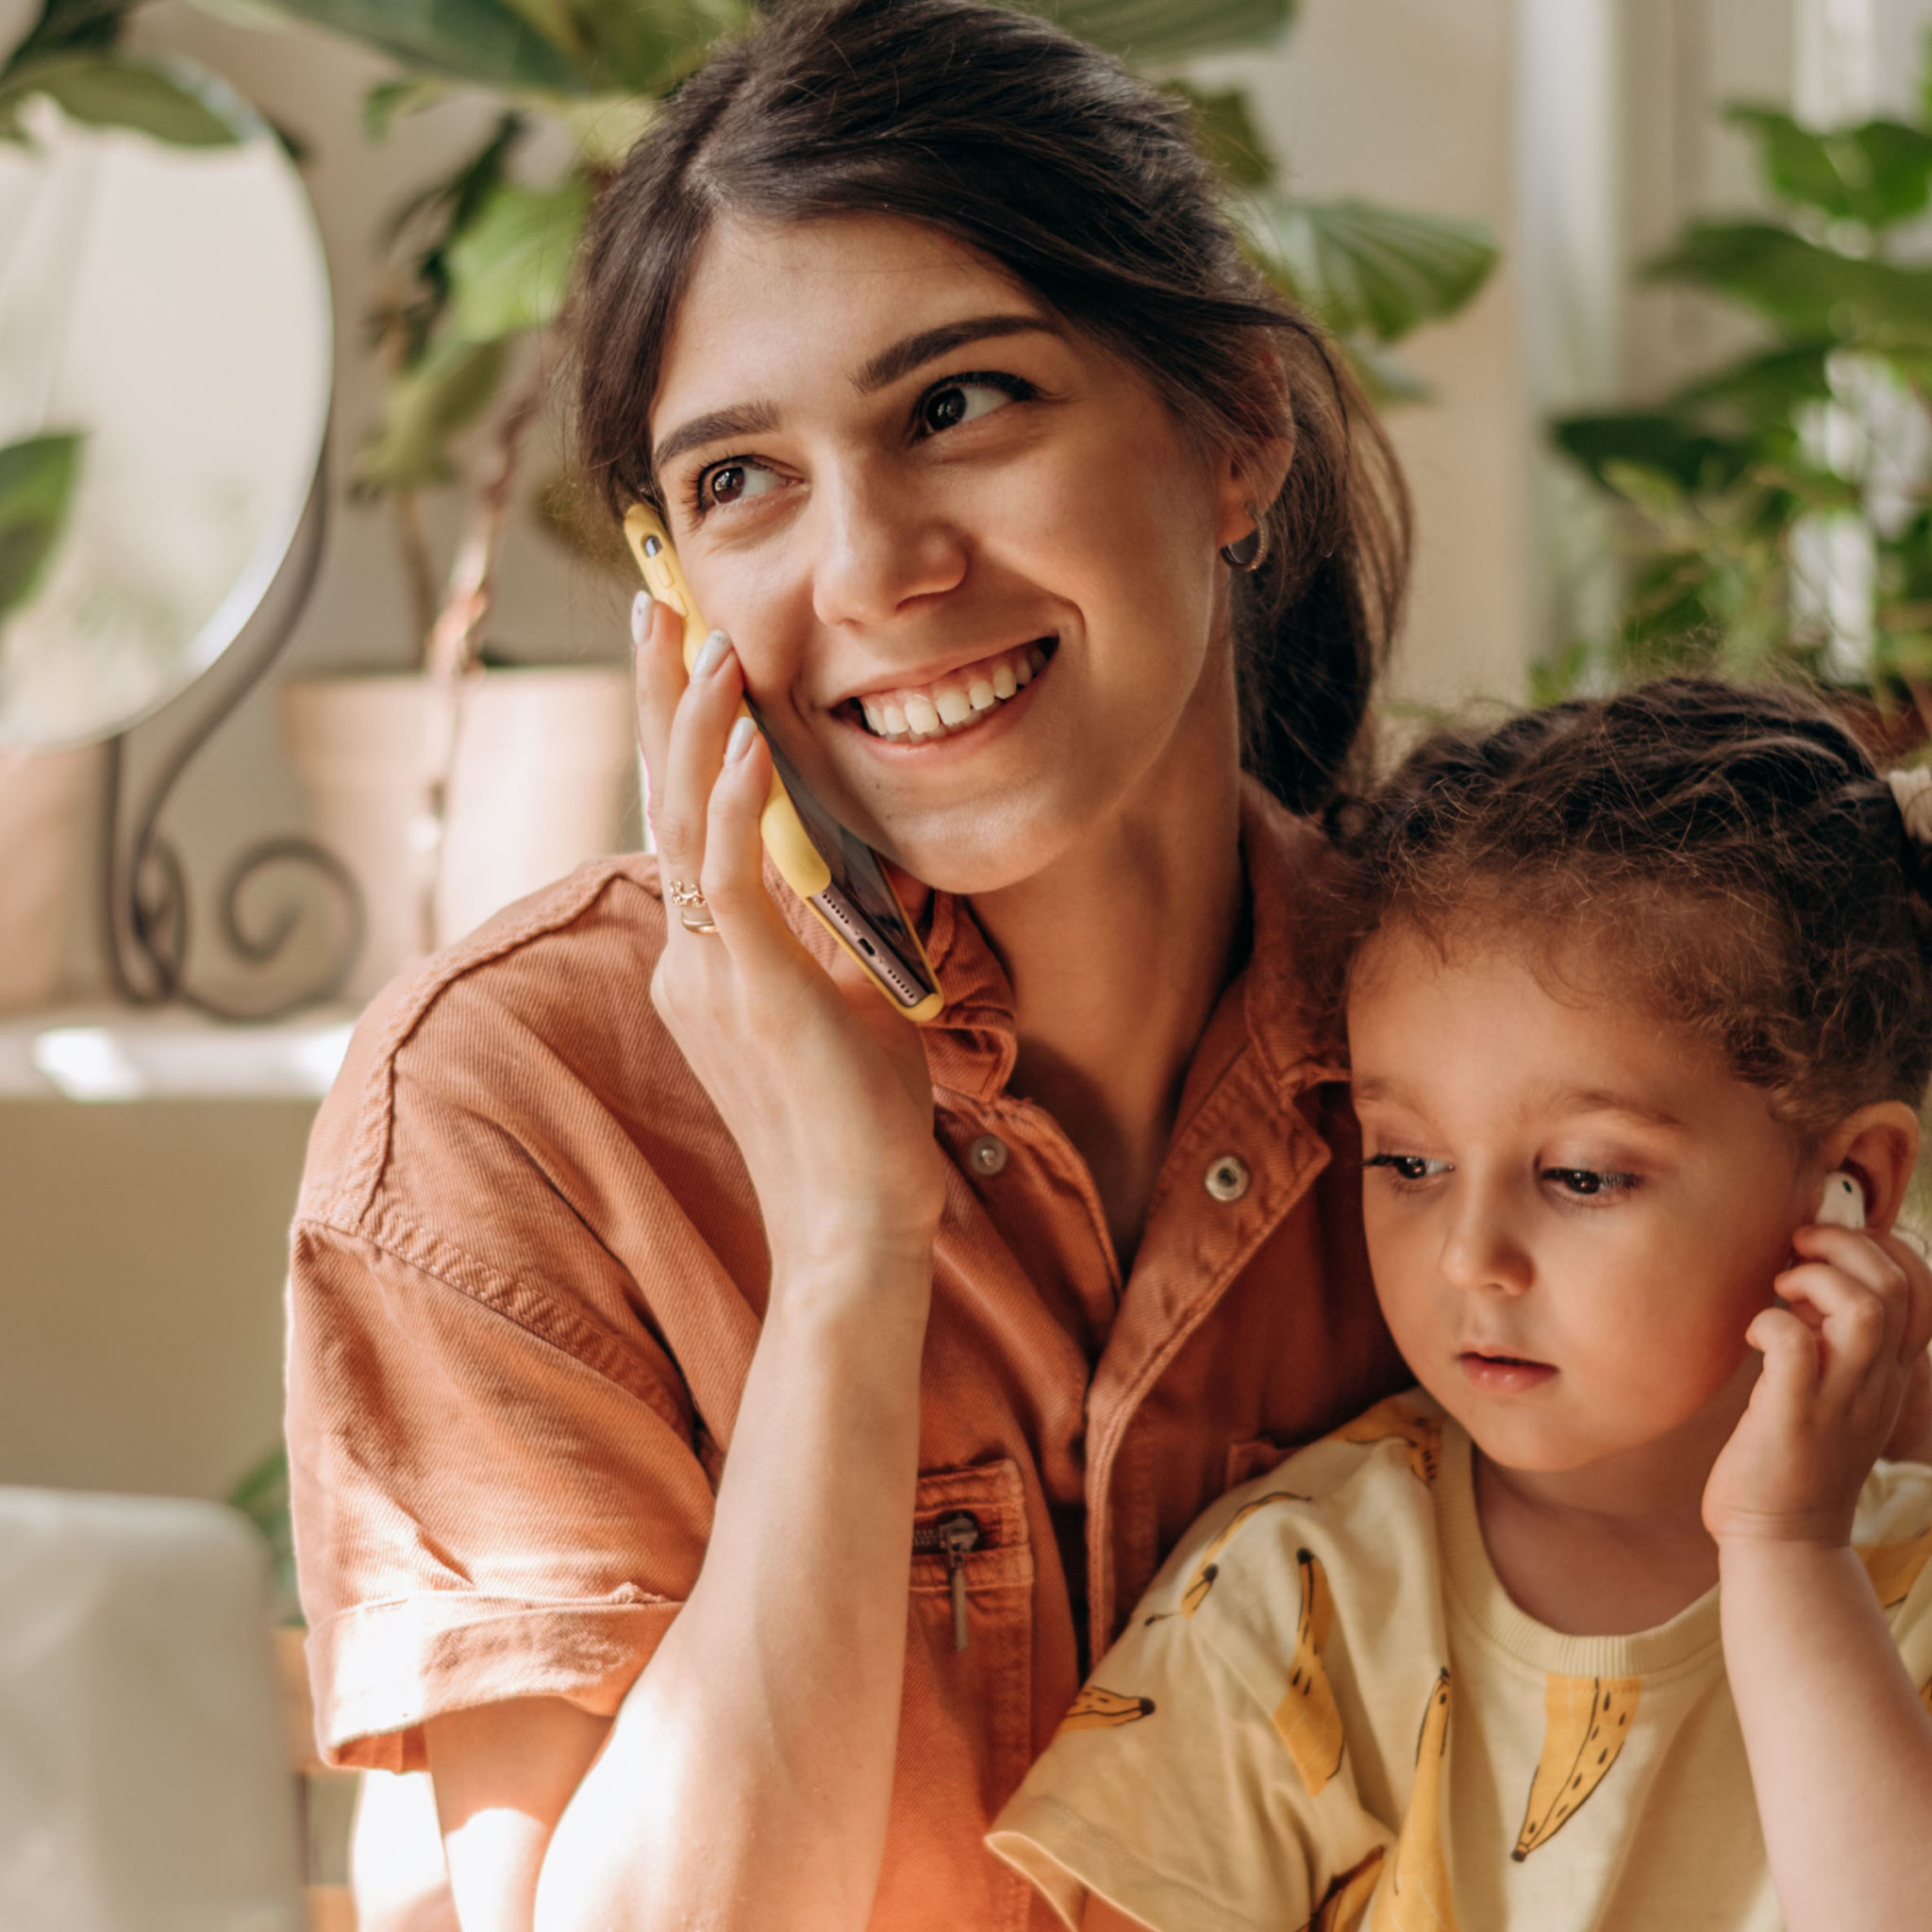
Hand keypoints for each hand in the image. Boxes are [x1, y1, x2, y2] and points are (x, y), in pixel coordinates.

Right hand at [633, 593, 945, 1286]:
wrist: (853, 1225)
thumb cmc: (856, 1123)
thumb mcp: (842, 1004)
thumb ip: (826, 935)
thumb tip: (849, 871)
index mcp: (709, 957)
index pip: (685, 821)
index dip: (680, 733)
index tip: (690, 652)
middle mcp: (691, 957)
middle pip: (659, 799)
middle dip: (657, 697)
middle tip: (655, 602)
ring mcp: (710, 975)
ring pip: (681, 823)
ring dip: (691, 724)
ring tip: (706, 638)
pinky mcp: (750, 994)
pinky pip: (729, 879)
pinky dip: (737, 803)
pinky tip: (749, 739)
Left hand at [1704, 1226, 1931, 1547]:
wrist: (1782, 1539)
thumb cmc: (1793, 1455)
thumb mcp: (1834, 1389)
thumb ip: (1834, 1339)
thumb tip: (1810, 1275)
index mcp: (1887, 1373)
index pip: (1924, 1291)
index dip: (1886, 1248)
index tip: (1833, 1249)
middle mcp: (1876, 1383)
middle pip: (1897, 1287)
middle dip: (1846, 1244)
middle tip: (1797, 1249)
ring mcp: (1840, 1400)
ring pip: (1865, 1310)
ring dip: (1816, 1279)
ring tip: (1781, 1289)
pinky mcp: (1793, 1417)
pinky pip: (1795, 1347)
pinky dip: (1770, 1322)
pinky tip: (1752, 1333)